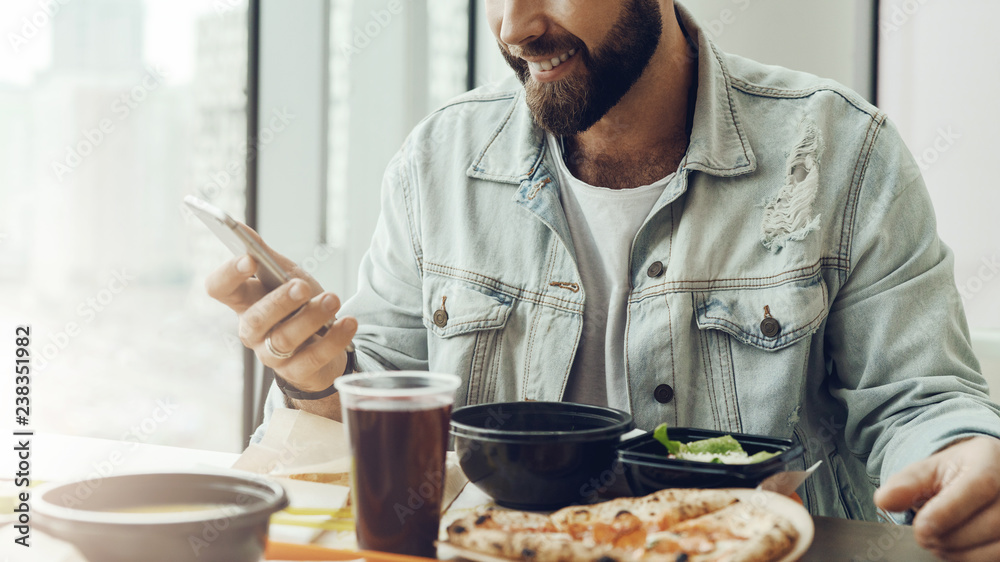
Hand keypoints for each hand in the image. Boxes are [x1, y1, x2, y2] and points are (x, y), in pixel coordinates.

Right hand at [204, 224, 357, 394]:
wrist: (324, 342)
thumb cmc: (299, 304)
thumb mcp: (284, 276)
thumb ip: (264, 254)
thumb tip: (241, 228)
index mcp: (243, 301)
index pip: (218, 288)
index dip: (229, 274)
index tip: (249, 259)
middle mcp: (252, 330)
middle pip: (254, 319)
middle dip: (278, 302)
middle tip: (302, 286)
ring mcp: (272, 355)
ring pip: (284, 340)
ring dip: (310, 318)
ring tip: (333, 300)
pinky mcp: (298, 371)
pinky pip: (313, 358)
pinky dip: (334, 340)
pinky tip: (348, 322)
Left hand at [874, 436, 999, 560]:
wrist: (984, 476)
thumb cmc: (954, 474)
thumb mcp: (928, 470)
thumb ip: (905, 484)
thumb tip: (884, 500)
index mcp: (990, 461)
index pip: (979, 486)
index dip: (949, 511)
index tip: (921, 528)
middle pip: (989, 523)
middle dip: (948, 536)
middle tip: (923, 534)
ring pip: (996, 546)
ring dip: (958, 551)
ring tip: (936, 540)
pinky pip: (997, 557)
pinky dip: (971, 558)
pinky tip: (954, 548)